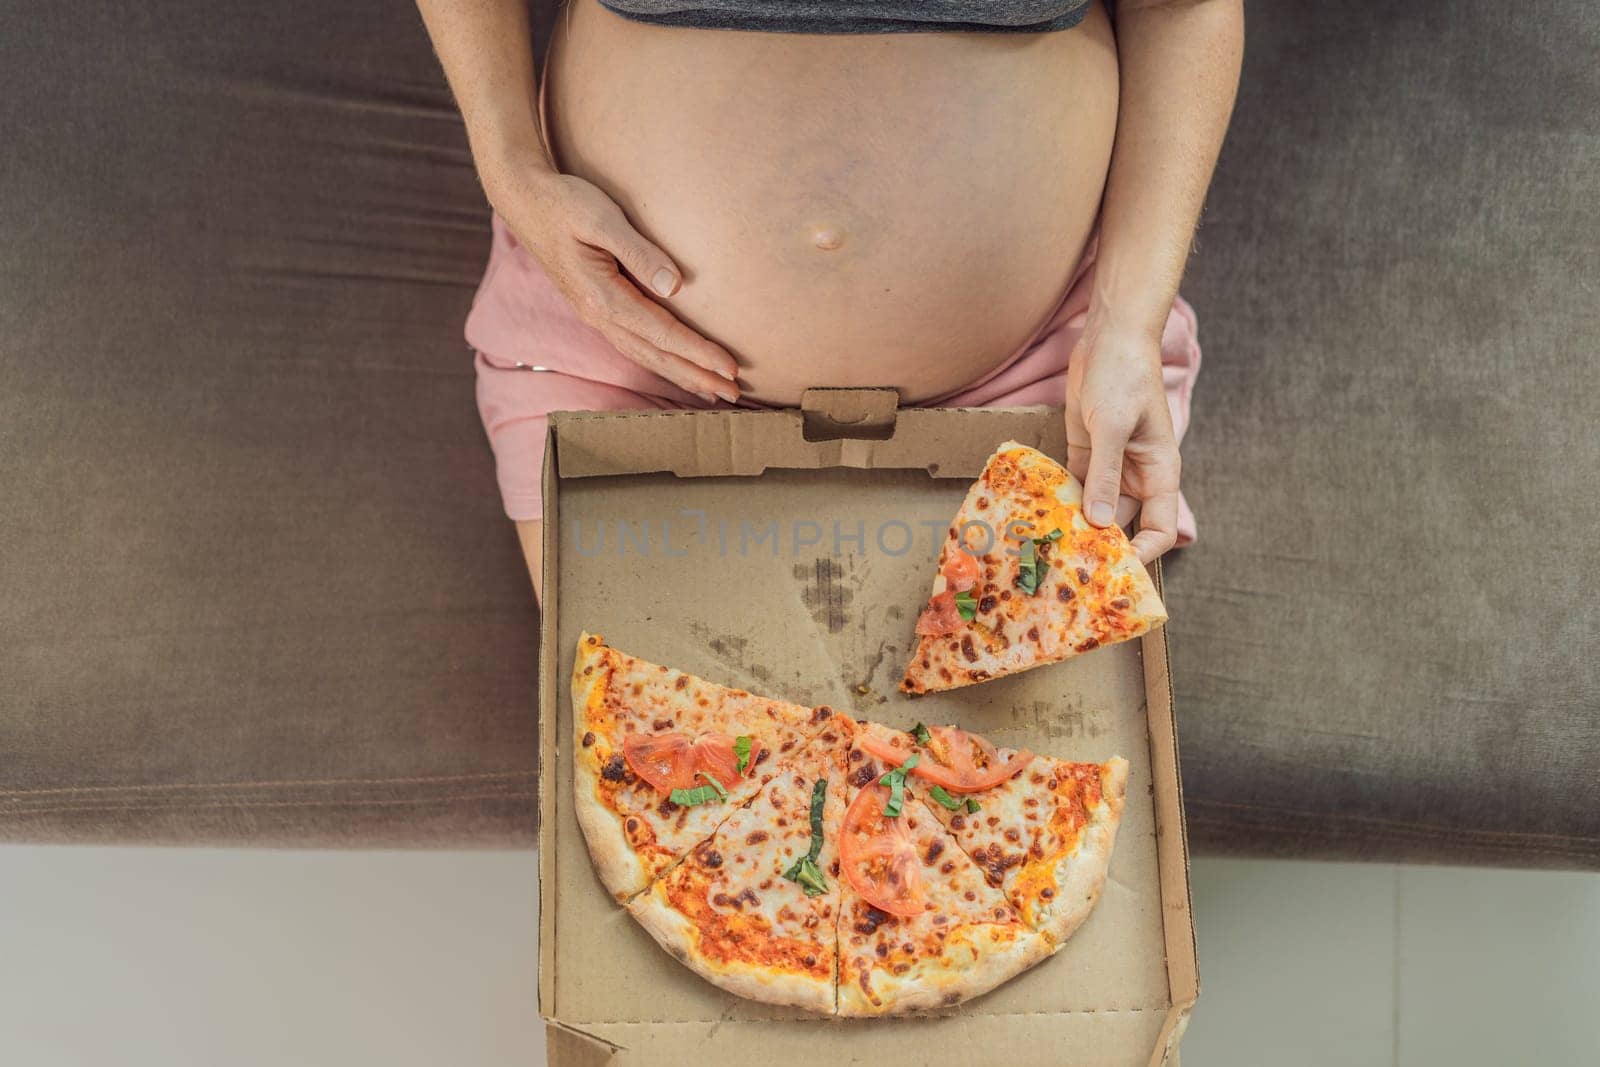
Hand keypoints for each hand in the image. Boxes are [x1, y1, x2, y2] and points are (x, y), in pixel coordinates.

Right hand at [478, 146, 740, 403]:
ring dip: (681, 375)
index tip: (731, 368)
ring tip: (712, 391)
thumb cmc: (565, 203)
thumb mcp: (602, 219)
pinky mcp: (595, 308)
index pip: (663, 334)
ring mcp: (595, 315)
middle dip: (697, 376)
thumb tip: (675, 287)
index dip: (699, 353)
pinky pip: (634, 345)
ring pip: (645, 356)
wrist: (524, 200)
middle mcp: (598, 315)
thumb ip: (640, 253)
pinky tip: (675, 366)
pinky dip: (660, 361)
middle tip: (734, 395)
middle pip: (656, 356)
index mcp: (602, 297)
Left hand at [1064, 318, 1180, 563]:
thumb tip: (1098, 522)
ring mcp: (1109, 466)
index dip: (1142, 551)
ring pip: (1094, 508)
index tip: (1113, 567)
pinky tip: (1039, 514)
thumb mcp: (1113, 425)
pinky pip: (1074, 487)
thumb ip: (1105, 473)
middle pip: (1122, 524)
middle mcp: (1136, 476)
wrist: (1109, 339)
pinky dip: (1060, 500)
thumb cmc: (1124, 377)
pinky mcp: (1085, 453)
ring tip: (1048, 547)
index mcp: (1158, 473)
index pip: (1160, 528)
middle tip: (1067, 565)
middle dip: (1099, 544)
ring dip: (1074, 524)